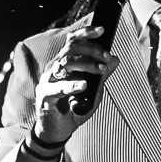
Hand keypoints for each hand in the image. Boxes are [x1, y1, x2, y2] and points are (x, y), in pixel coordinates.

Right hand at [28, 17, 119, 149]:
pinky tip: (83, 85)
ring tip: (100, 69)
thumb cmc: (73, 109)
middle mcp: (54, 69)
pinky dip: (72, 85)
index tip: (102, 30)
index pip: (72, 41)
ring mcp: (47, 82)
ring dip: (85, 64)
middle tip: (106, 57)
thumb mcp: (93, 91)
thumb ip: (102, 75)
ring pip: (64, 64)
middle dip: (91, 50)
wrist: (58, 131)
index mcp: (63, 64)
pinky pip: (57, 88)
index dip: (85, 33)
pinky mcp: (45, 96)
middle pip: (70, 49)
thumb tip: (115, 59)